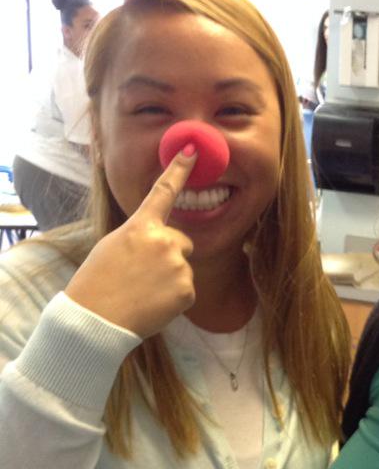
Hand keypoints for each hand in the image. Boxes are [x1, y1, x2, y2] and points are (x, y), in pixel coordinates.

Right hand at [65, 150, 197, 336]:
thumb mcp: (112, 246)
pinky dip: (172, 300)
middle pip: (182, 242)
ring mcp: (178, 265)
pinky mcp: (187, 289)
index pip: (164, 191)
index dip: (179, 169)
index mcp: (141, 226)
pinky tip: (151, 305)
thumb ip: (140, 237)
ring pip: (182, 268)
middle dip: (169, 255)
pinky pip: (186, 291)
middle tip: (142, 275)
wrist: (95, 319)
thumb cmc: (96, 283)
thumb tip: (158, 240)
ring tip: (142, 292)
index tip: (193, 149)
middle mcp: (164, 240)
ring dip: (169, 280)